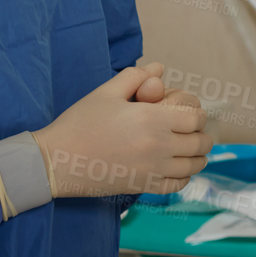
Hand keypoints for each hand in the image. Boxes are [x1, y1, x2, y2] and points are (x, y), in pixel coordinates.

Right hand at [34, 64, 211, 196]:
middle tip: (191, 130)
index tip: (188, 113)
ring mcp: (153, 169)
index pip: (196, 118)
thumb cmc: (80, 123)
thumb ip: (136, 76)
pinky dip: (183, 176)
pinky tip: (176, 168)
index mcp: (152, 119)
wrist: (55, 161)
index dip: (196, 113)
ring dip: (196, 156)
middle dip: (200, 134)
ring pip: (193, 165)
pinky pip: (177, 185)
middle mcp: (158, 146)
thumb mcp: (106, 92)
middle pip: (200, 142)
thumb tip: (159, 69)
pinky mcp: (143, 186)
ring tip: (187, 149)